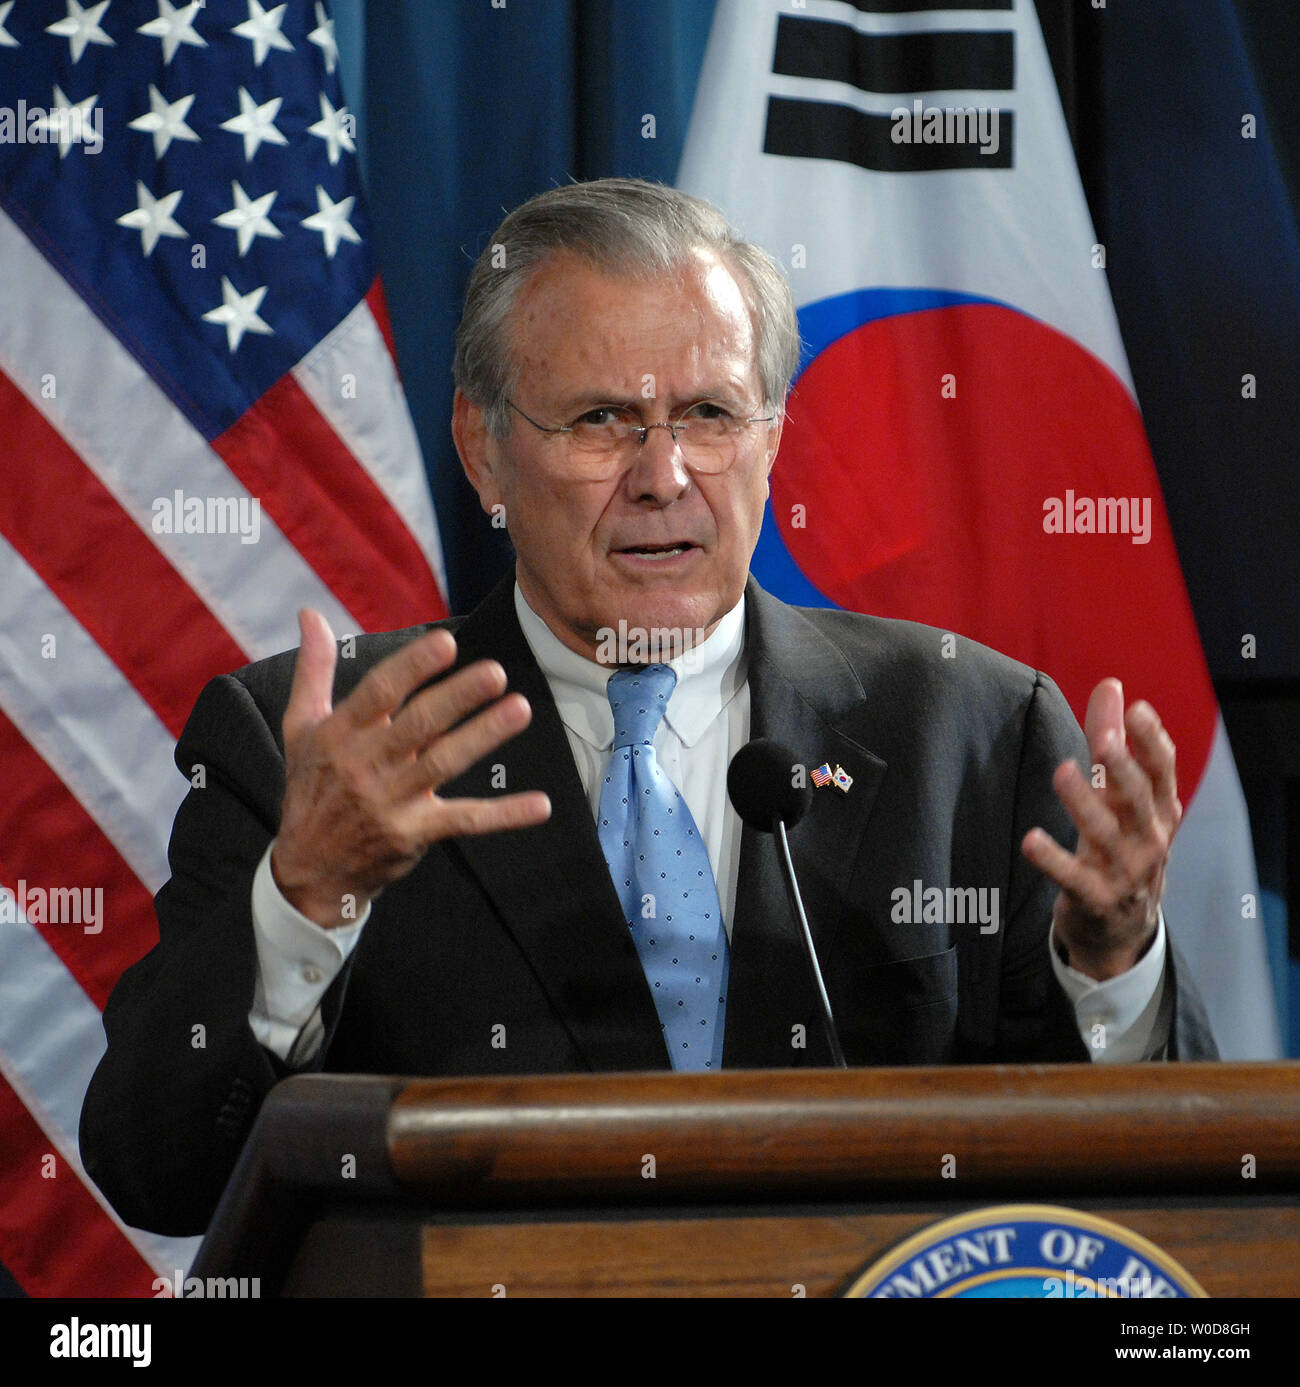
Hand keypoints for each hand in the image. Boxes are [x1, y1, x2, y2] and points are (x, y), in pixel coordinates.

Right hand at [271, 609, 550, 927]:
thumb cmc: (311, 789)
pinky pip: (465, 820)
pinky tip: (540, 805)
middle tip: (496, 672)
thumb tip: (310, 613)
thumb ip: (314, 669)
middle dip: (457, 697)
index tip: (446, 643)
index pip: (379, 693)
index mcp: (340, 734)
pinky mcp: (415, 833)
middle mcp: (365, 765)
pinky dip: (504, 815)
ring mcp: (392, 802)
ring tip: (520, 710)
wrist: (308, 870)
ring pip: (444, 763)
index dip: (413, 667)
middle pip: (418, 725)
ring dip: (484, 737)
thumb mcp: (301, 728)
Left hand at [1021, 678, 1180, 979]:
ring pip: (1105, 835)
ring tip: (1062, 771)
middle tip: (1104, 739)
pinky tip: (1031, 840)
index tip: (1137, 709)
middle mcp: (1148, 841)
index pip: (1161, 772)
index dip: (1150, 741)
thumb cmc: (1122, 846)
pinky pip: (1073, 877)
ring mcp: (1124, 873)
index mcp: (1158, 812)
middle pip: (1138, 800)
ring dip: (1084, 803)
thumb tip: (1111, 685)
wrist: (1122, 930)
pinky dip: (1053, 859)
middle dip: (1123, 769)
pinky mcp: (1095, 899)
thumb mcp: (1122, 797)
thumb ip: (1111, 739)